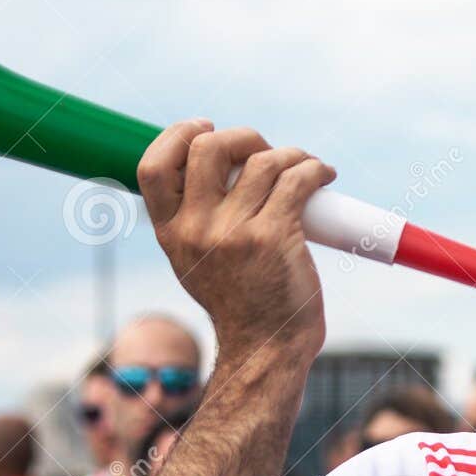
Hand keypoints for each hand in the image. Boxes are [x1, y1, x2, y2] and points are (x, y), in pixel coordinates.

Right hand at [138, 121, 334, 357]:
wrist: (265, 347)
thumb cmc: (239, 301)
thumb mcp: (195, 261)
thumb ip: (194, 219)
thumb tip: (217, 166)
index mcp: (171, 233)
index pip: (152, 167)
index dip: (177, 135)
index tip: (206, 127)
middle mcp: (196, 230)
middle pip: (209, 148)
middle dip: (244, 137)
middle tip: (264, 152)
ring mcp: (234, 233)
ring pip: (264, 161)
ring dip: (291, 154)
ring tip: (305, 166)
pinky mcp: (274, 237)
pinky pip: (297, 180)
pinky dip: (315, 168)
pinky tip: (323, 175)